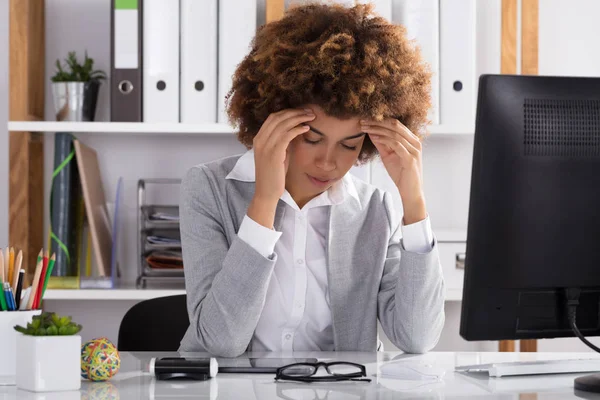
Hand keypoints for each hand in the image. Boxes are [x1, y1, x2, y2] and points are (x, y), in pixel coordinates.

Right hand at [248, 108, 314, 227]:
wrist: (266, 192)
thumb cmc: (274, 175)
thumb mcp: (277, 154)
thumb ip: (282, 141)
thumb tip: (295, 130)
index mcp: (259, 138)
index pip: (273, 117)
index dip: (288, 112)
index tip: (302, 111)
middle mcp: (260, 140)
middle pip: (278, 117)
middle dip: (295, 112)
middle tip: (309, 111)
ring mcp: (265, 146)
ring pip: (283, 124)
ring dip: (299, 118)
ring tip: (311, 117)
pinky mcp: (273, 153)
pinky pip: (286, 135)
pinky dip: (297, 129)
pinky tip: (307, 128)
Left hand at [361, 118, 426, 224]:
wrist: (410, 191)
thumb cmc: (401, 173)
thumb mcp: (388, 155)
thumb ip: (381, 143)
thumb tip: (370, 132)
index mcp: (411, 139)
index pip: (395, 124)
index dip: (379, 120)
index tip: (365, 120)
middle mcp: (415, 142)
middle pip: (395, 125)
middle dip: (377, 122)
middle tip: (363, 121)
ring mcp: (414, 150)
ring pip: (395, 133)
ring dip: (378, 129)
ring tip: (365, 128)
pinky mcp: (410, 158)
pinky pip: (396, 144)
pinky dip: (384, 139)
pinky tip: (374, 137)